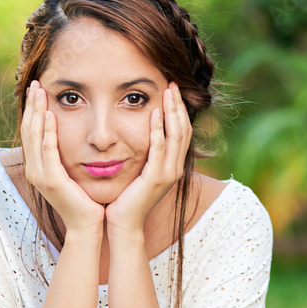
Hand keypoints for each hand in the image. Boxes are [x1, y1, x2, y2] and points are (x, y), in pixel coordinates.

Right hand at [21, 80, 105, 235]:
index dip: (33, 110)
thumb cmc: (84, 200)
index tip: (38, 90)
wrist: (86, 225)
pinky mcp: (51, 180)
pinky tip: (50, 115)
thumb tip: (69, 136)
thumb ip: (66, 156)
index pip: (31, 133)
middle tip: (36, 83)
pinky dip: (48, 132)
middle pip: (29, 130)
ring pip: (35, 137)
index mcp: (37, 167)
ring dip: (37, 112)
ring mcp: (40, 176)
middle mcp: (34, 170)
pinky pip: (48, 151)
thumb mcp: (71, 173)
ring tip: (40, 92)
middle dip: (32, 105)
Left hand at [105, 82, 191, 234]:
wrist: (123, 223)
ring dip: (172, 112)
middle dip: (178, 106)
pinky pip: (159, 149)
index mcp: (172, 167)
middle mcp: (174, 169)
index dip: (179, 111)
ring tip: (167, 92)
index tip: (171, 91)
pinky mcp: (155, 178)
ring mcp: (167, 174)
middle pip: (183, 130)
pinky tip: (155, 114)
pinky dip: (158, 130)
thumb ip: (144, 155)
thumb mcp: (139, 172)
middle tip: (172, 84)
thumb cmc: (126, 198)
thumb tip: (141, 136)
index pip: (182, 133)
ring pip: (175, 136)